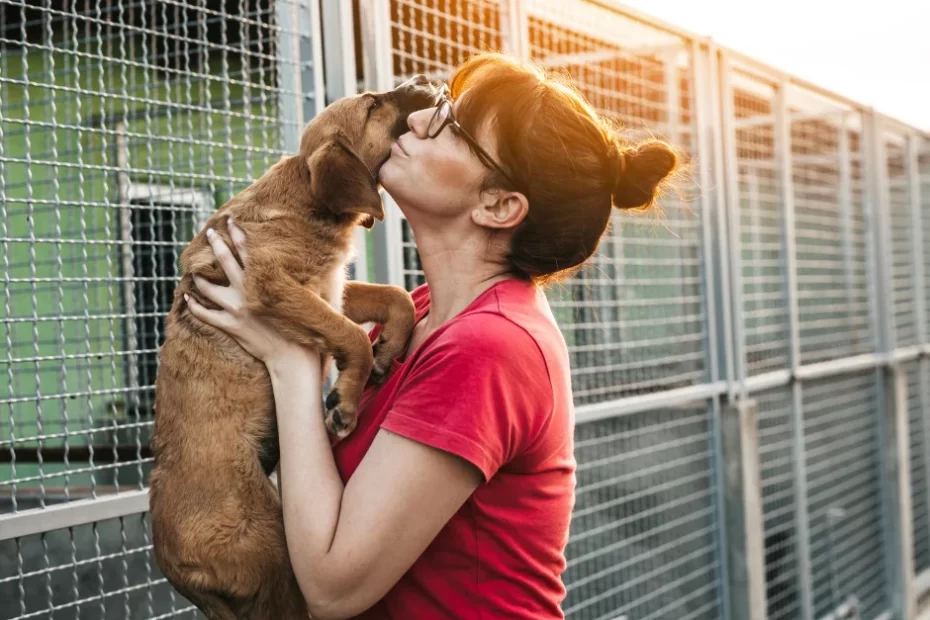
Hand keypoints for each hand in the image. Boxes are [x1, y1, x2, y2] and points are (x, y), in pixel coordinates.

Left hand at [185, 219, 316, 369]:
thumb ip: (307, 278)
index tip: (232, 221)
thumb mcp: (311, 297)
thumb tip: (324, 260)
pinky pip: (205, 314)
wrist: (293, 358)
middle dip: (217, 244)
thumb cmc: (306, 328)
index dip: (239, 234)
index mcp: (265, 282)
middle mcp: (247, 292)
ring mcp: (236, 310)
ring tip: (193, 269)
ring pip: (209, 288)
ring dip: (200, 277)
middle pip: (225, 262)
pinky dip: (193, 305)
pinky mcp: (231, 326)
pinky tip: (187, 297)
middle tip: (211, 232)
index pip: (248, 250)